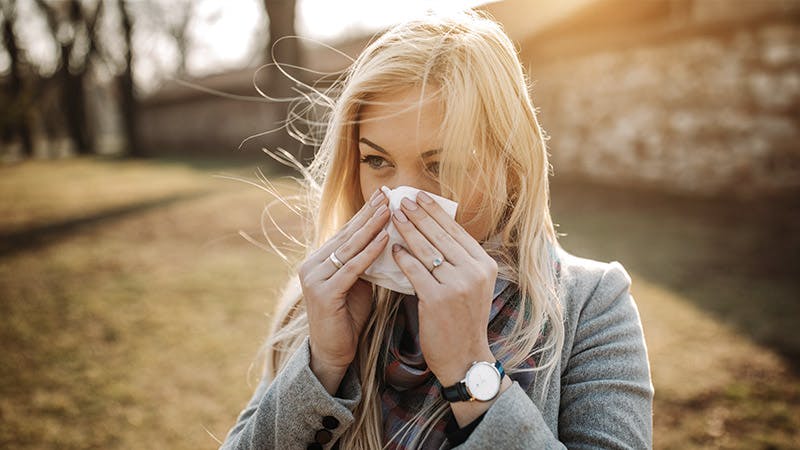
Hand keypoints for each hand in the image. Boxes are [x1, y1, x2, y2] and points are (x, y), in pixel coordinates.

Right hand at [298, 188, 389, 391]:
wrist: (333, 352)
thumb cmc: (348, 318)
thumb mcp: (358, 284)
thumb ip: (364, 263)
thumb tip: (387, 238)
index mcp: (319, 260)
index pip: (346, 231)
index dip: (365, 213)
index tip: (383, 195)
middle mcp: (312, 264)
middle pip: (347, 234)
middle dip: (369, 213)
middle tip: (388, 194)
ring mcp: (315, 278)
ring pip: (349, 248)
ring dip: (371, 227)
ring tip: (389, 210)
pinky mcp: (324, 293)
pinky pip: (352, 268)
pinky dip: (370, 253)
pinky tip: (385, 240)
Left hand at [390, 191, 498, 386]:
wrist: (464, 357)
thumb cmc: (463, 320)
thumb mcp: (472, 286)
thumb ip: (459, 260)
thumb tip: (435, 229)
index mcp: (485, 265)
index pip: (456, 231)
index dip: (435, 212)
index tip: (420, 196)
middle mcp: (474, 272)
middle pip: (440, 236)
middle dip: (418, 215)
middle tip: (402, 199)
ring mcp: (457, 285)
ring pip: (426, 250)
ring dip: (407, 230)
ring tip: (393, 216)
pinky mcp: (437, 299)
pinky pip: (415, 271)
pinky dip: (402, 257)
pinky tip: (393, 248)